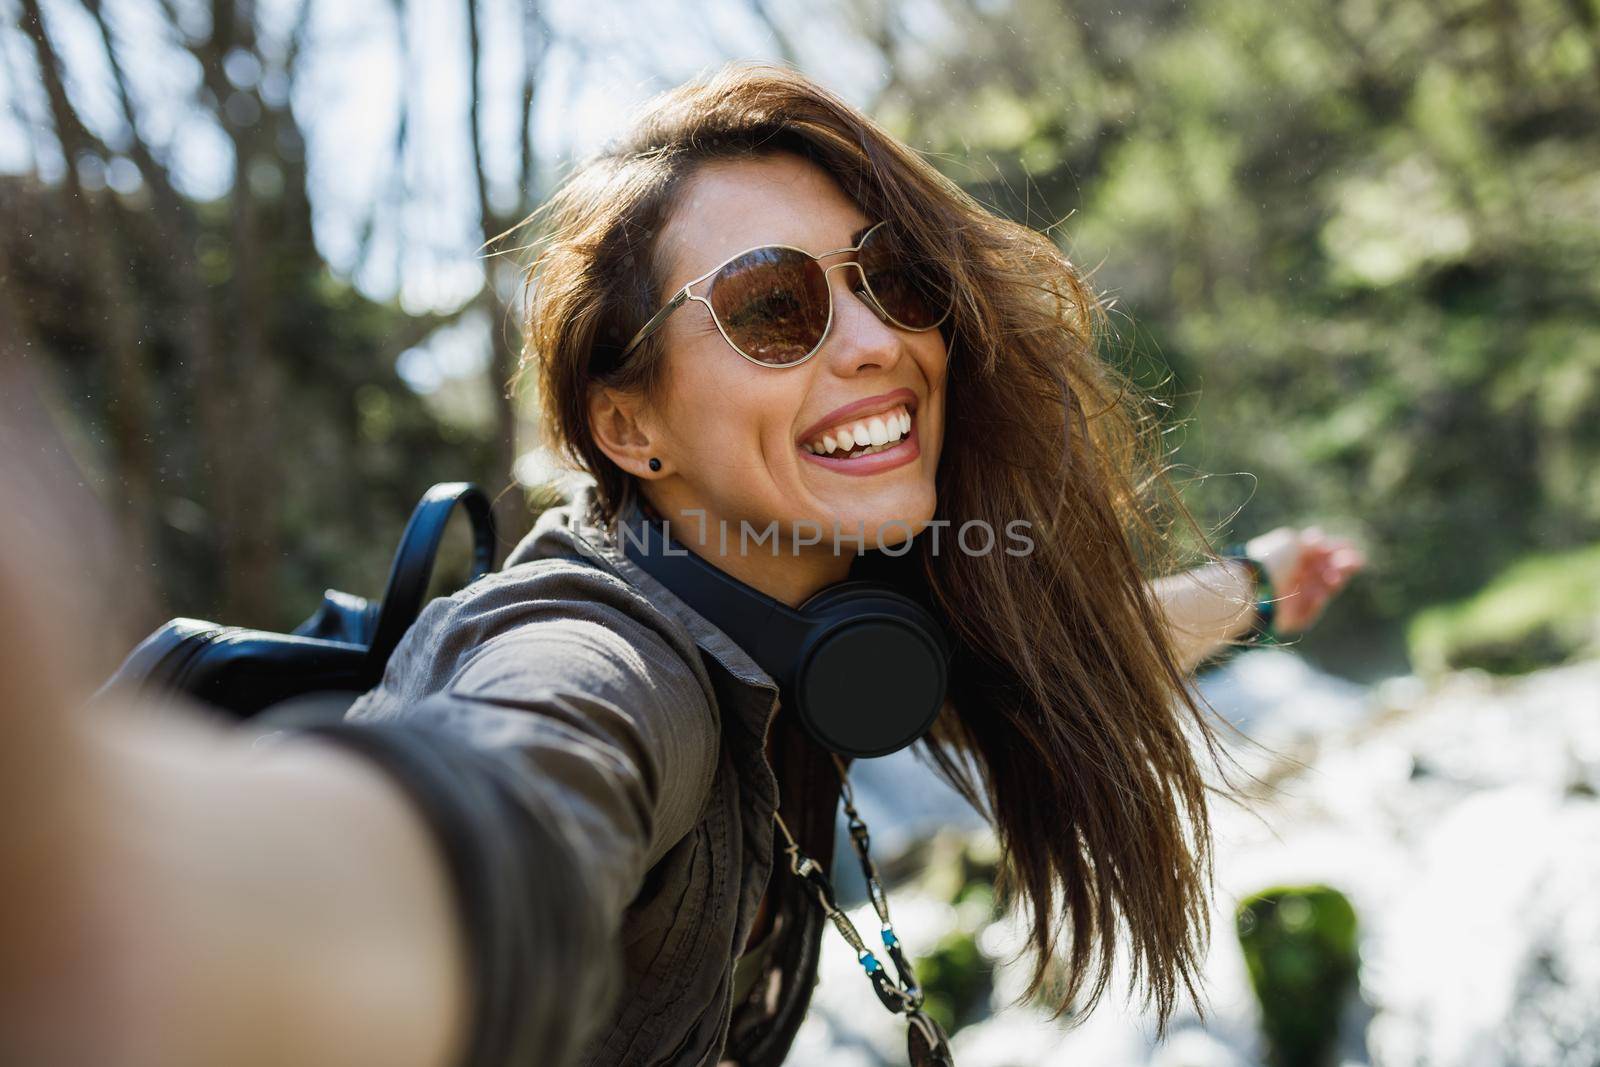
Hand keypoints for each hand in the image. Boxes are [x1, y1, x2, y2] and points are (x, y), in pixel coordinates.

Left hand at [1243, 525, 1367, 635]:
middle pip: (1325, 572)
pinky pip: (1310, 612)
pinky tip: (1317, 595)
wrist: (1252, 590)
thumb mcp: (1290, 542)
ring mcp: (1294, 599)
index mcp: (1291, 559)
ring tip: (1335, 578)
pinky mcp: (1292, 619)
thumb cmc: (1271, 562)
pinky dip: (1317, 603)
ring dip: (1334, 582)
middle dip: (1342, 565)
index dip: (1336, 550)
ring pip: (1323, 591)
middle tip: (1354, 562)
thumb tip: (1319, 537)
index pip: (1318, 554)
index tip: (1349, 546)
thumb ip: (1308, 542)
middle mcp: (1293, 578)